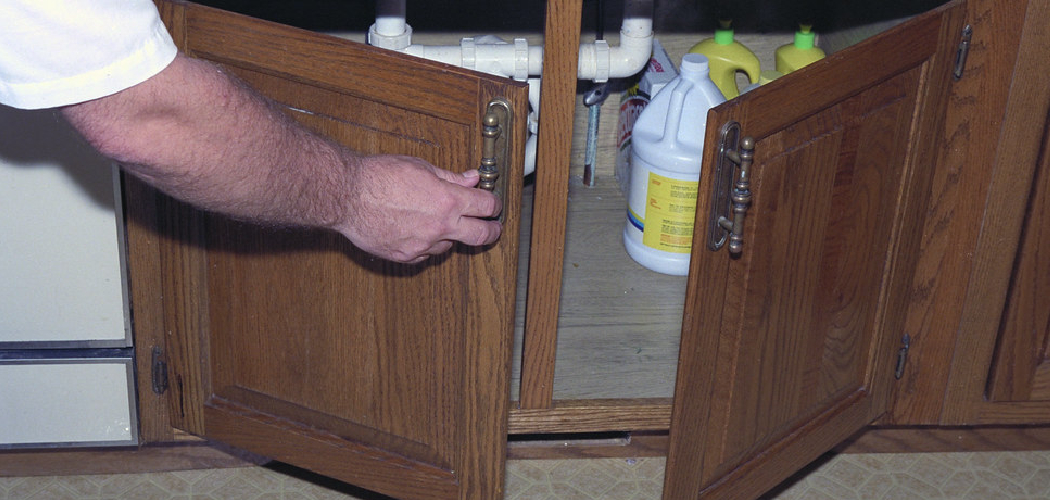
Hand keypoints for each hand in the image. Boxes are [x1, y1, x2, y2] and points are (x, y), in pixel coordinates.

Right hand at [336, 154, 502, 262]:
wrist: (347, 195)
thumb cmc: (378, 177)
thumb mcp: (420, 167)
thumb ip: (450, 177)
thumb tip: (470, 178)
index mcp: (448, 201)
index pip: (486, 206)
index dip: (494, 204)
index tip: (493, 204)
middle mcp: (440, 226)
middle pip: (481, 235)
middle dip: (492, 231)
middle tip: (494, 229)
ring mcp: (423, 245)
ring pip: (449, 247)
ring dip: (451, 236)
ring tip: (441, 224)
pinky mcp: (405, 256)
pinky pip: (425, 255)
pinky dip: (426, 245)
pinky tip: (418, 233)